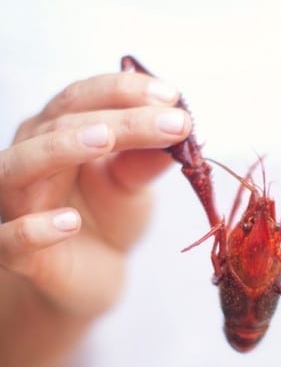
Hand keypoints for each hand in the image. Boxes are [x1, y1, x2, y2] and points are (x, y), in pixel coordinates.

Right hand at [0, 72, 190, 317]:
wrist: (89, 275)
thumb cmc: (105, 215)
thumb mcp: (132, 182)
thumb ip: (146, 158)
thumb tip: (178, 124)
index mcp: (54, 131)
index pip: (81, 98)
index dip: (124, 91)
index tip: (173, 96)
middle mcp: (26, 157)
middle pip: (60, 125)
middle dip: (120, 119)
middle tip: (174, 121)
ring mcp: (13, 204)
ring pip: (18, 167)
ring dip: (60, 148)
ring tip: (105, 139)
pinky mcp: (12, 253)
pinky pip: (9, 239)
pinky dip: (33, 229)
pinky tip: (68, 222)